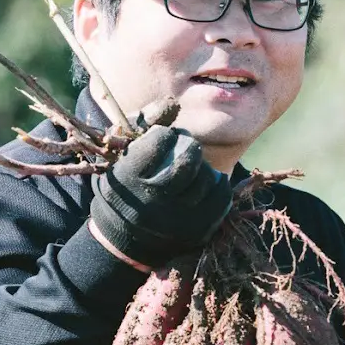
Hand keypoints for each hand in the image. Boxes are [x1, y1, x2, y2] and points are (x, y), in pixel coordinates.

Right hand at [89, 125, 231, 267]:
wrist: (124, 240)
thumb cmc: (124, 186)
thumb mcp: (122, 153)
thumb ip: (145, 123)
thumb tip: (172, 104)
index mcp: (128, 178)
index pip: (159, 141)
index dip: (164, 135)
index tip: (162, 139)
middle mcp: (151, 202)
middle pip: (187, 161)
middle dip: (190, 147)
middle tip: (186, 148)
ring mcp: (176, 221)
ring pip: (207, 179)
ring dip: (203, 168)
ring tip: (193, 170)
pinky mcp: (195, 233)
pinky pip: (221, 198)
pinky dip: (218, 186)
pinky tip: (208, 184)